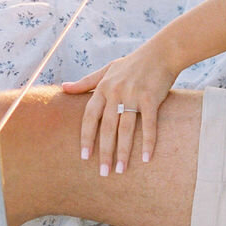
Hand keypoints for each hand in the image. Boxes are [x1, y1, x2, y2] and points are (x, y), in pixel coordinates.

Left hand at [61, 37, 177, 174]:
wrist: (162, 52)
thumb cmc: (134, 63)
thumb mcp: (107, 70)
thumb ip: (86, 82)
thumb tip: (63, 88)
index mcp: (104, 87)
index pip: (90, 117)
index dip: (87, 137)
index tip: (85, 157)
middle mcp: (116, 92)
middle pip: (107, 127)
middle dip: (104, 152)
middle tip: (103, 173)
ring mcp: (134, 95)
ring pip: (126, 129)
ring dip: (123, 152)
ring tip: (120, 170)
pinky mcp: (151, 98)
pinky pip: (148, 124)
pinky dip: (147, 142)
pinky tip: (146, 158)